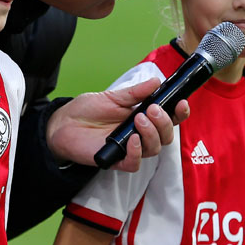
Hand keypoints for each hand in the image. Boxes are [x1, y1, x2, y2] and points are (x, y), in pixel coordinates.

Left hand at [46, 78, 189, 171]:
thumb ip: (135, 92)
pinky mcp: (116, 160)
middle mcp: (140, 135)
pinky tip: (132, 140)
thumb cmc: (88, 110)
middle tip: (150, 110)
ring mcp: (130, 149)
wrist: (63, 123)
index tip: (181, 103)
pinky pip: (135, 163)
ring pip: (154, 149)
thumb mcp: (113, 97)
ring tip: (138, 119)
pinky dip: (136, 151)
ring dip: (151, 134)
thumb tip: (157, 81)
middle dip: (163, 122)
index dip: (179, 113)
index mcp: (143, 118)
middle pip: (166, 136)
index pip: (169, 119)